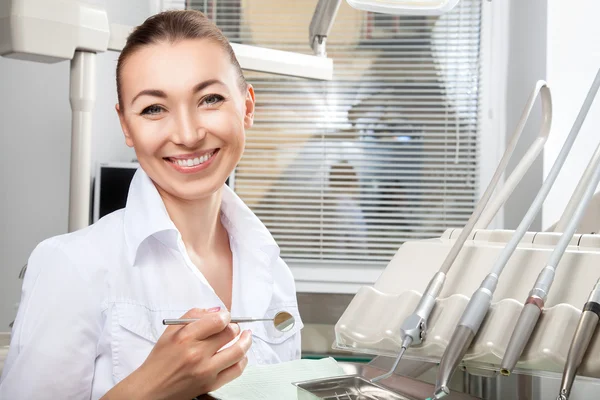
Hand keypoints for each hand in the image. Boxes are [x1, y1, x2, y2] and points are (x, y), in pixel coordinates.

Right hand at [102, 307, 250, 399]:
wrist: (151, 389)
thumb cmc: (160, 360)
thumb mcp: (171, 331)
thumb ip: (193, 315)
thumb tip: (216, 310)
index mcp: (186, 337)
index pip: (218, 320)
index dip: (226, 315)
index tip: (226, 316)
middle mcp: (197, 353)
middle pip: (230, 333)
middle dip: (235, 326)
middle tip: (233, 326)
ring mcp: (206, 370)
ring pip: (238, 351)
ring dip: (246, 341)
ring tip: (246, 336)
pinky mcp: (211, 384)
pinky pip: (236, 370)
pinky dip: (243, 360)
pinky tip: (242, 355)